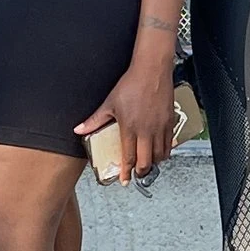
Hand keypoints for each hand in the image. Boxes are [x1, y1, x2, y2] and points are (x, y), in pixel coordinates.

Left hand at [79, 43, 178, 183]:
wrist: (151, 70)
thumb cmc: (131, 84)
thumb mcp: (109, 103)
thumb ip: (94, 120)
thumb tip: (79, 129)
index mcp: (130, 128)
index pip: (129, 158)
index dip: (126, 172)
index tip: (125, 180)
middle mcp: (147, 131)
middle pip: (146, 162)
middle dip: (141, 172)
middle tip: (136, 173)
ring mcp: (160, 127)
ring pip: (160, 156)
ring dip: (154, 163)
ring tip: (148, 163)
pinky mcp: (170, 122)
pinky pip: (169, 144)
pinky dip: (165, 152)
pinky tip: (159, 150)